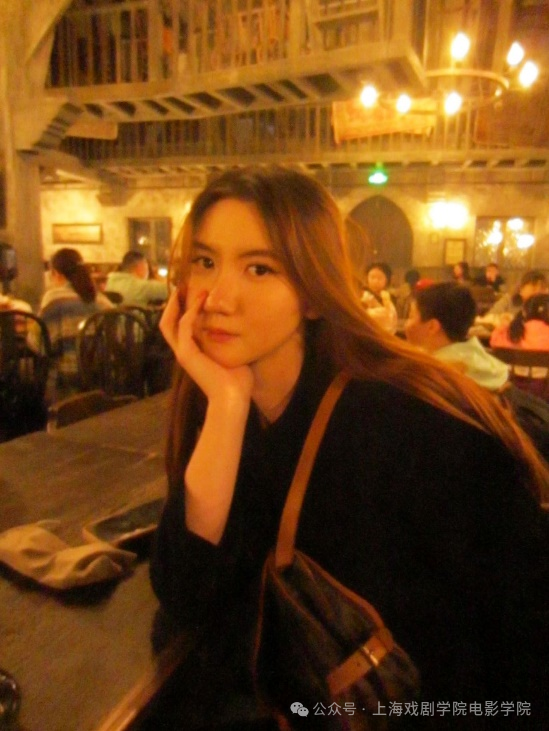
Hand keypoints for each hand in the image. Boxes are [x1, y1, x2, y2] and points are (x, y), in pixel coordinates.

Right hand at [160, 289, 252, 403]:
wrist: (233, 398)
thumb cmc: (237, 381)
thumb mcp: (232, 355)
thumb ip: (230, 343)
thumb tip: (241, 329)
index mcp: (192, 353)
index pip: (178, 327)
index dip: (181, 310)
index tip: (193, 294)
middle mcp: (183, 352)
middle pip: (166, 323)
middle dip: (173, 304)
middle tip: (182, 286)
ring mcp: (182, 353)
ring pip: (169, 323)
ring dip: (179, 304)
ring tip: (191, 290)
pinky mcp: (187, 355)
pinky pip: (184, 327)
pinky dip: (190, 313)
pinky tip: (200, 302)